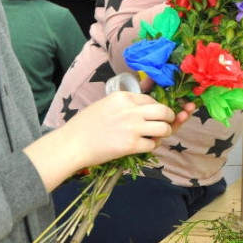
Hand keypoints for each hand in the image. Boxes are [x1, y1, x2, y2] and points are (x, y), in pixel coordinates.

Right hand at [27, 92, 191, 189]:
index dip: (157, 107)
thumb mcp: (106, 104)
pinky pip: (153, 145)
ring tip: (158, 136)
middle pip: (164, 111)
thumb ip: (126, 104)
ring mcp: (133, 128)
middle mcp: (131, 110)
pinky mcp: (131, 145)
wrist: (72, 144)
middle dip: (170, 118)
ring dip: (165, 133)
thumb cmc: (85, 125)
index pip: (152, 99)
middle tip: (166, 124)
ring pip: (164, 128)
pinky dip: (152, 146)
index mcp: (124, 97)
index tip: (155, 115)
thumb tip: (144, 109)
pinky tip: (146, 145)